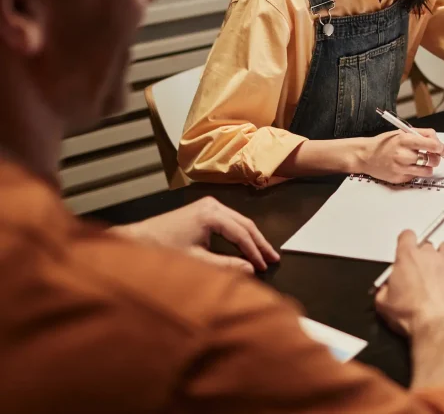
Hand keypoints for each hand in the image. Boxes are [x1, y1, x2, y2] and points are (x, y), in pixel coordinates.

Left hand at [113, 196, 278, 272]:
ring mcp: (208, 205)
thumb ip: (225, 265)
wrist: (137, 240)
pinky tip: (246, 244)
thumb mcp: (196, 261)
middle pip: (244, 224)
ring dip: (251, 238)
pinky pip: (230, 221)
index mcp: (211, 214)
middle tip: (273, 258)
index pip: (241, 233)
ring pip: (239, 221)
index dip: (254, 251)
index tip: (263, 265)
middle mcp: (212, 205)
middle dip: (259, 242)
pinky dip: (239, 234)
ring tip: (264, 253)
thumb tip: (250, 269)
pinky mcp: (203, 210)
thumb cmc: (162, 250)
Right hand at [361, 129, 443, 183]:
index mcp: (405, 140)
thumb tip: (438, 142)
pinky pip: (416, 177)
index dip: (442, 148)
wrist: (366, 156)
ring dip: (428, 167)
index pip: (432, 145)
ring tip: (422, 162)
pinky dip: (417, 172)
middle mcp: (403, 155)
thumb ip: (421, 135)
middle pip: (432, 160)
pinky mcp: (399, 179)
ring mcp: (401, 168)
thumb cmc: (385, 143)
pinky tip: (409, 167)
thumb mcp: (402, 132)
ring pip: (427, 171)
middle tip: (433, 156)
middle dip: (436, 158)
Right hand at [375, 231, 443, 336]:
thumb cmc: (412, 314)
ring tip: (438, 274)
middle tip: (420, 272)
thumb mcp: (384, 304)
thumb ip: (383, 290)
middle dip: (424, 255)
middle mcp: (429, 255)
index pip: (407, 235)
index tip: (406, 250)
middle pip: (427, 243)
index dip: (406, 242)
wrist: (436, 325)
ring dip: (442, 258)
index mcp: (408, 257)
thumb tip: (385, 291)